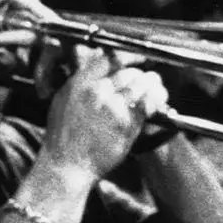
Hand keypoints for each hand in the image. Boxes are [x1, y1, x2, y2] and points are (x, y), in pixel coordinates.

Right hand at [38, 43, 166, 181]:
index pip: (109, 58)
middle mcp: (96, 92)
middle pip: (129, 72)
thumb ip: (82, 81)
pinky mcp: (126, 123)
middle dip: (142, 76)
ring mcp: (112, 107)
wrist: (68, 164)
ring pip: (141, 86)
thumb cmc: (65, 136)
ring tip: (158, 90)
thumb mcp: (64, 101)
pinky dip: (155, 102)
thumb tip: (101, 62)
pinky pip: (147, 105)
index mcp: (79, 84)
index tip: (138, 60)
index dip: (128, 58)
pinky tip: (157, 103)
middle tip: (150, 80)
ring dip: (153, 87)